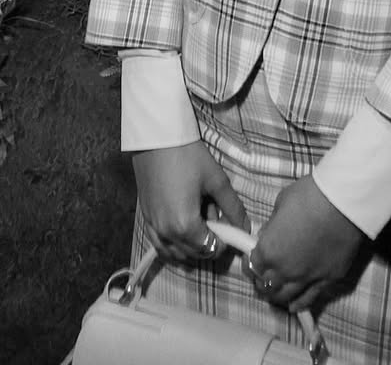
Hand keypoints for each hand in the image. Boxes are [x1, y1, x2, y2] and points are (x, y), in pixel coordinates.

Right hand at [132, 141, 249, 264]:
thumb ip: (233, 208)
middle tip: (214, 213)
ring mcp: (153, 227)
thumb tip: (245, 227)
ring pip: (176, 253)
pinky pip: (161, 245)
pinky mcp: (145, 219)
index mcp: (185, 225)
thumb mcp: (216, 180)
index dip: (224, 240)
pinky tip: (183, 227)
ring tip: (200, 216)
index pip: (211, 249)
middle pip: (194, 253)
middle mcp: (167, 232)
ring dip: (192, 245)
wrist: (158, 137)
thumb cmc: (189, 155)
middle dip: (209, 240)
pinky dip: (174, 245)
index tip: (229, 222)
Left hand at [248, 174, 364, 314]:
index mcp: (268, 250)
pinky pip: (309, 299)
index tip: (253, 258)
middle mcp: (284, 270)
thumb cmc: (309, 196)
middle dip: (262, 281)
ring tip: (277, 290)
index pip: (253, 266)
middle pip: (267, 286)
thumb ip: (273, 224)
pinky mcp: (328, 280)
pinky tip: (294, 305)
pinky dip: (299, 304)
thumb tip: (270, 233)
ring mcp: (307, 279)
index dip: (251, 262)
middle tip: (264, 275)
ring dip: (278, 295)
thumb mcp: (281, 203)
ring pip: (286, 297)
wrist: (342, 203)